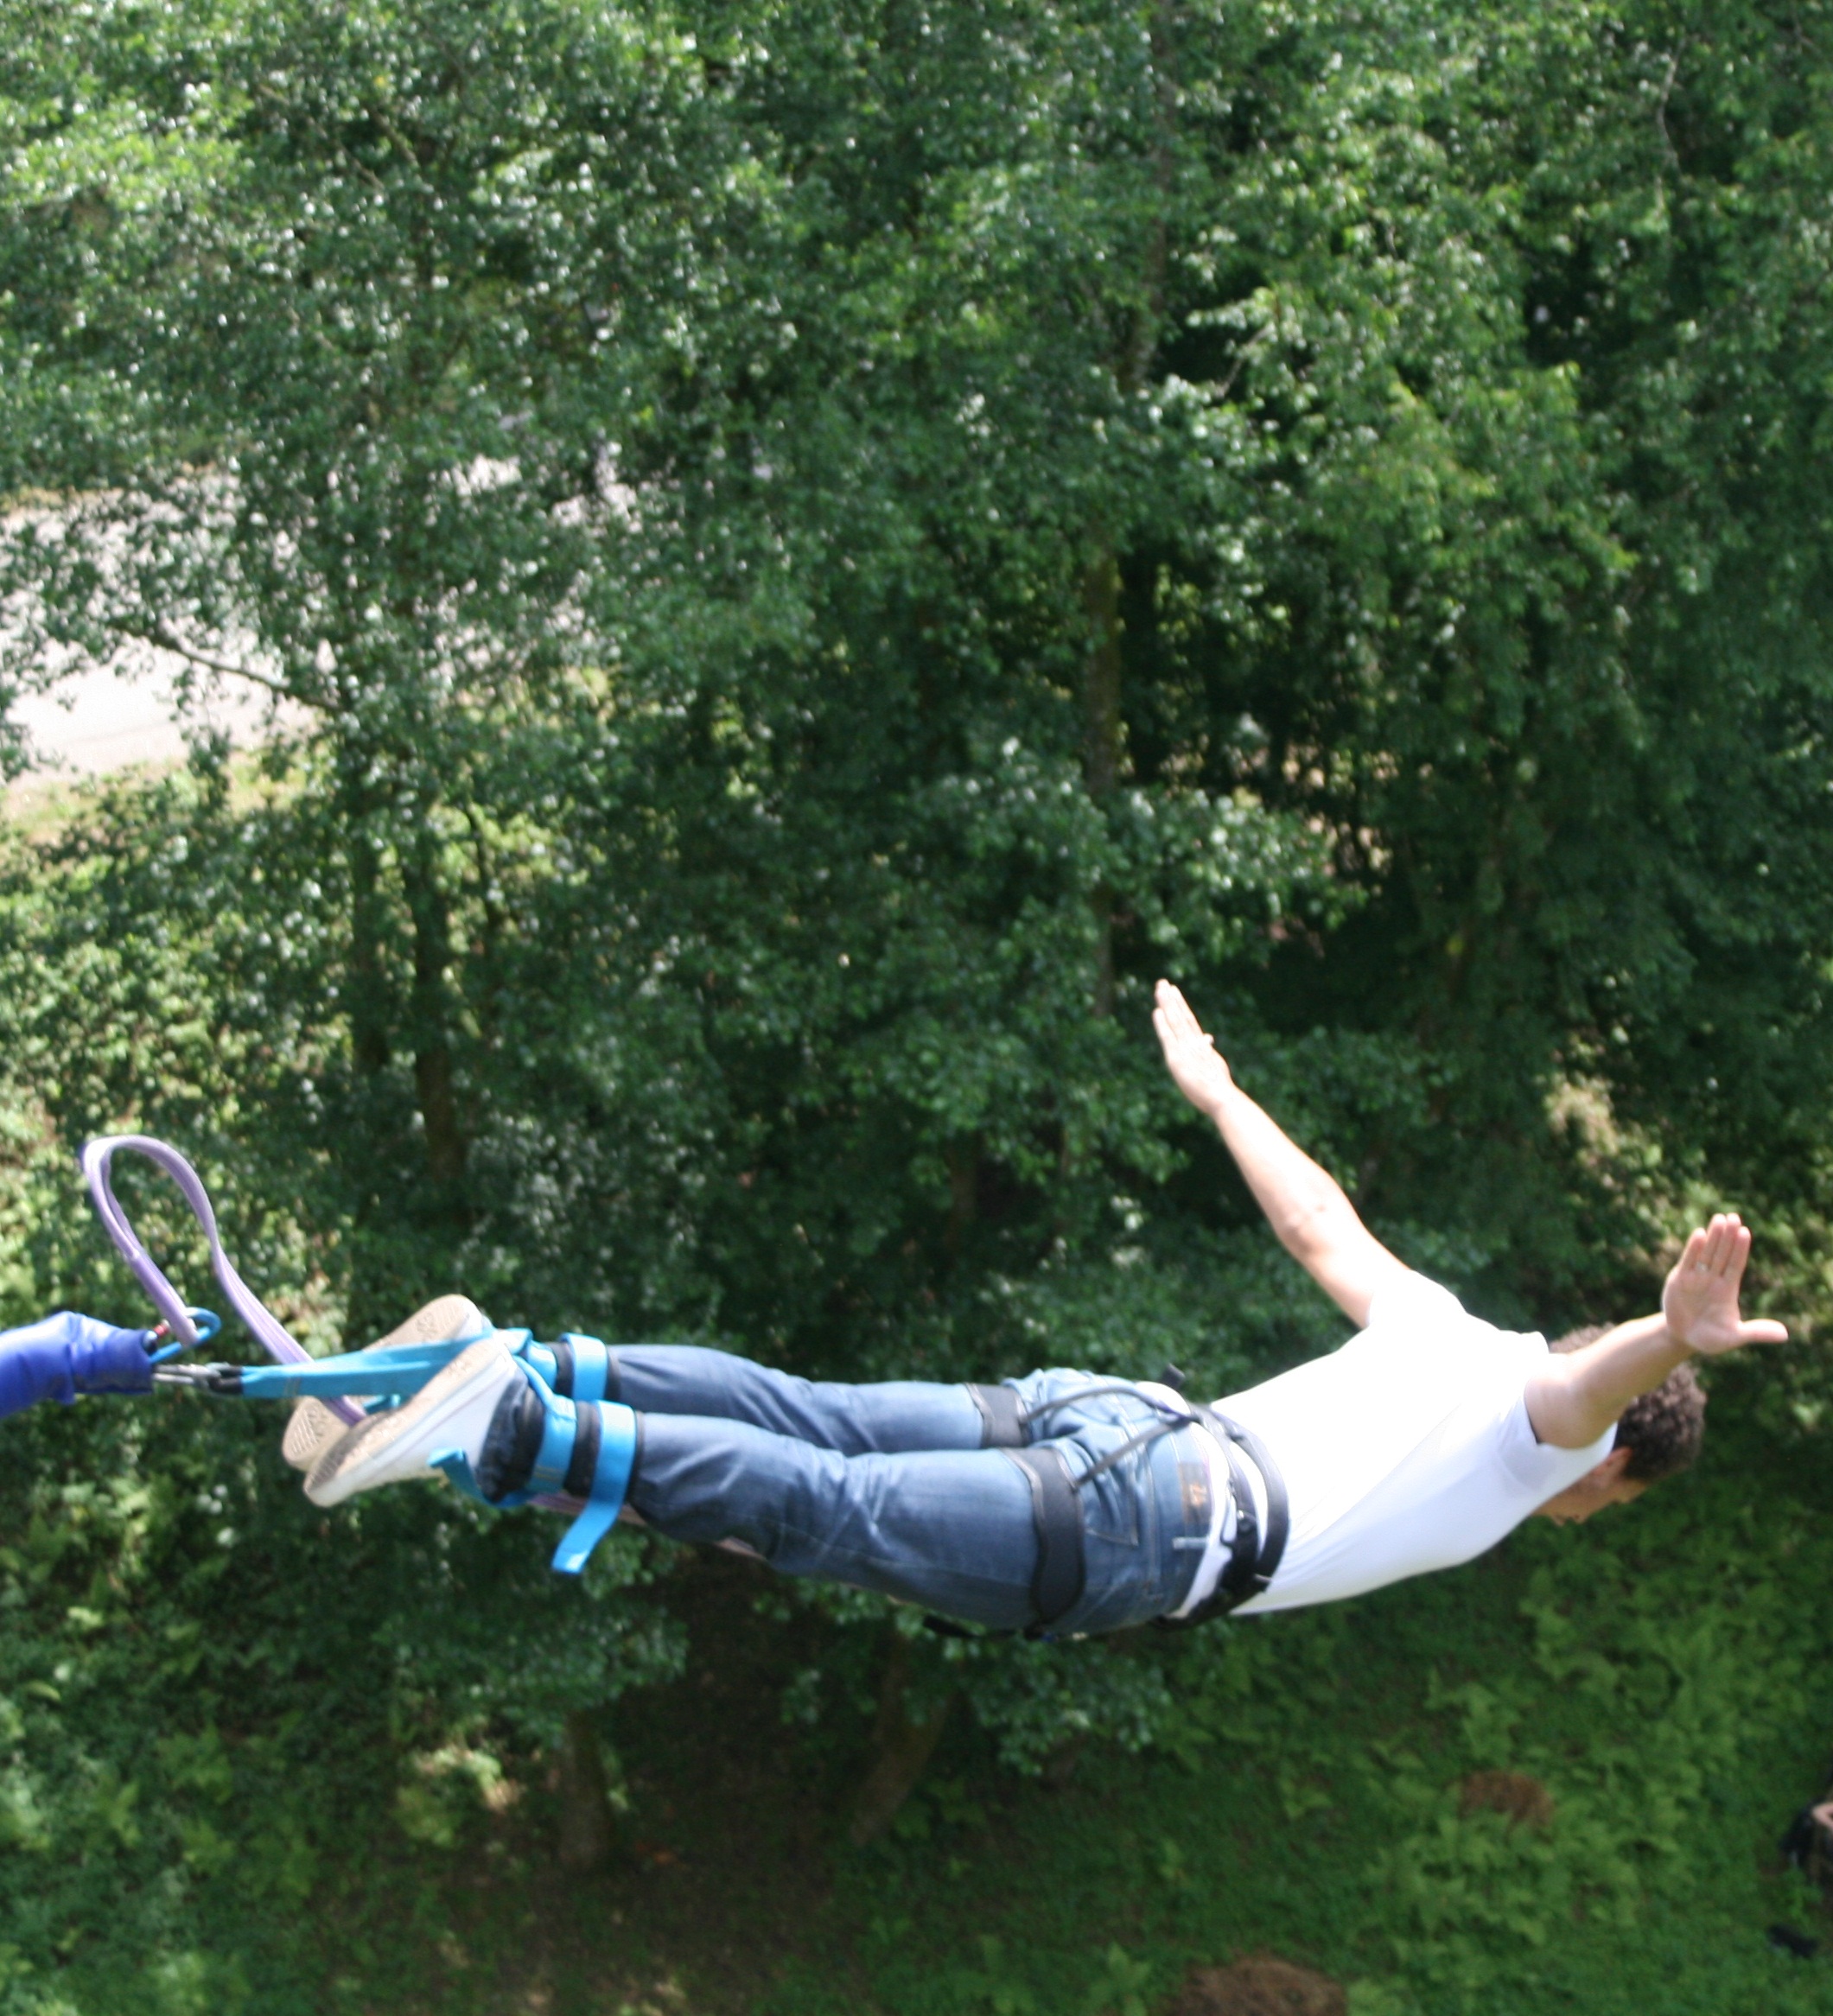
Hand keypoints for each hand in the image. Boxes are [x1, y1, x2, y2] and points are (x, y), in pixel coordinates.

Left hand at [1152, 979, 1234, 1119]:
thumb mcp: (1213, 1065)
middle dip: (1171, 998)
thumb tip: (1207, 1038)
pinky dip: (1162, 1024)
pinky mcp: (1177, 1058)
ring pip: (1174, 1020)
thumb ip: (1207, 1051)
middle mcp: (1192, 1043)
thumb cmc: (1218, 1088)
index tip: (1174, 991)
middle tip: (1163, 982)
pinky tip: (1157, 1010)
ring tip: (1160, 987)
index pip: (1188, 1020)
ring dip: (1166, 1003)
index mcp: (1199, 1045)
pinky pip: (1168, 1036)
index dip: (1180, 1005)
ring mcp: (1185, 1049)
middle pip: (1179, 1015)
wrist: (1221, 1097)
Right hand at [1660, 1213, 1788, 1356]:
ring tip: (1719, 1218)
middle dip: (1727, 1236)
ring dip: (1713, 1236)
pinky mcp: (1679, 1279)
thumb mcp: (1735, 1337)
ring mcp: (1696, 1277)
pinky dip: (1693, 1248)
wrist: (1682, 1338)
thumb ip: (1756, 1332)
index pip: (1736, 1265)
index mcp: (1727, 1290)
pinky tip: (1699, 1234)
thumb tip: (1785, 1335)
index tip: (1745, 1232)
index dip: (1740, 1249)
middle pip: (1722, 1253)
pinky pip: (1688, 1260)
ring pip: (1707, 1252)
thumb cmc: (1710, 1339)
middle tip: (1734, 1216)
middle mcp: (1713, 1279)